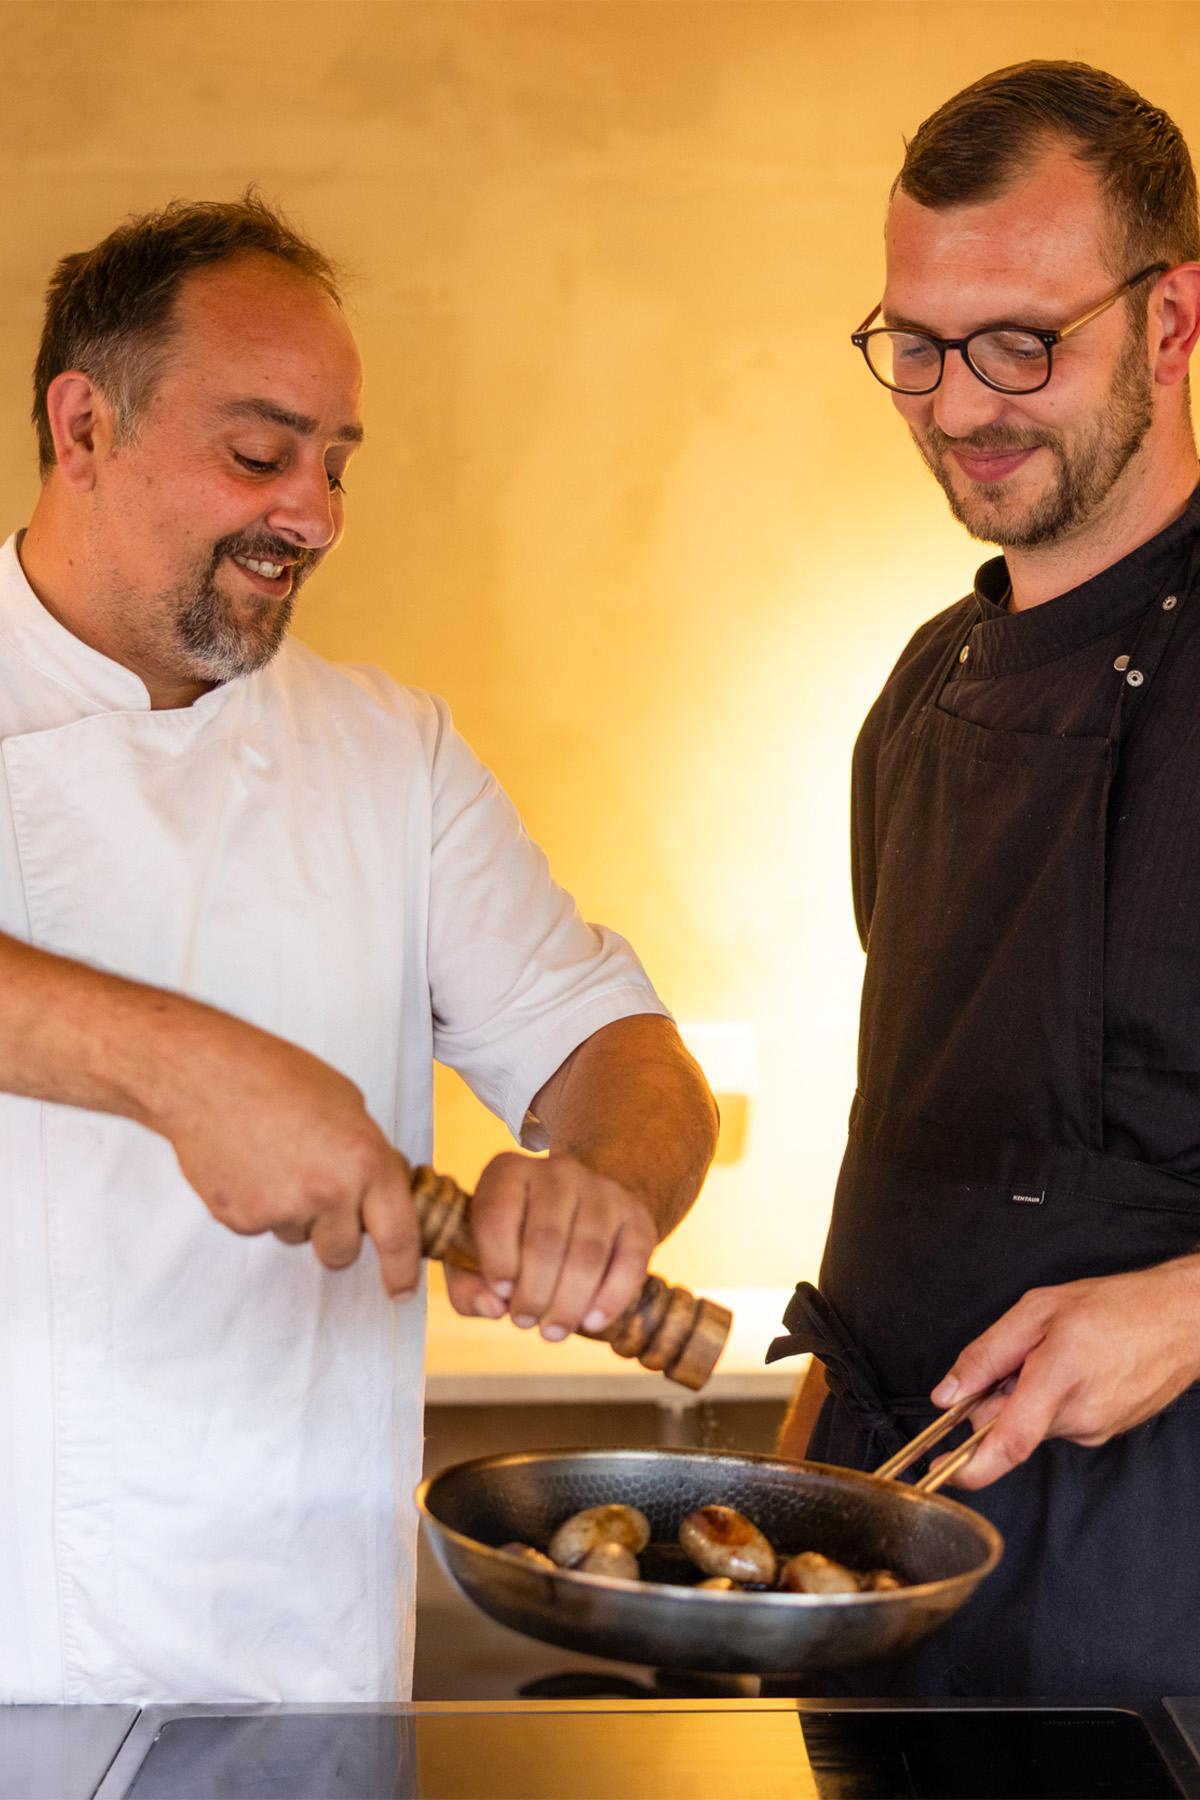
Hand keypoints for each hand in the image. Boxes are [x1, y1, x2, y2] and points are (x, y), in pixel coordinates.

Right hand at [148, 1010, 422, 1300]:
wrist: (206, 1076)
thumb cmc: (277, 1078)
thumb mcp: (348, 1106)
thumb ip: (368, 1157)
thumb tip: (379, 1196)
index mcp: (366, 1159)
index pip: (398, 1234)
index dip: (403, 1270)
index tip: (403, 1290)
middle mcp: (330, 1191)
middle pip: (342, 1253)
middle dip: (335, 1237)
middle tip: (319, 1195)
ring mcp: (283, 1209)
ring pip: (299, 1237)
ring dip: (294, 1213)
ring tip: (275, 1159)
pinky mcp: (241, 1219)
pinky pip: (261, 1226)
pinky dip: (257, 1204)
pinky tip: (248, 1164)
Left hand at [443, 1150, 657, 1339]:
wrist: (575, 1214)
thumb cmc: (514, 1244)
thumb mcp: (475, 1257)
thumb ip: (466, 1287)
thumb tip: (491, 1306)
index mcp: (507, 1173)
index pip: (498, 1213)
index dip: (497, 1261)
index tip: (501, 1294)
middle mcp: (556, 1171)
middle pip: (546, 1238)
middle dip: (534, 1293)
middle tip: (526, 1322)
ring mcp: (601, 1189)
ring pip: (588, 1252)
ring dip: (569, 1303)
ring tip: (554, 1331)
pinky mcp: (635, 1214)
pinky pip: (631, 1260)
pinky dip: (612, 1297)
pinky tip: (592, 1321)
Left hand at [928, 1257, 1199, 1488]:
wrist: (1180, 1320)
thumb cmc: (1116, 1307)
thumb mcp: (1038, 1310)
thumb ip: (987, 1354)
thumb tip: (948, 1395)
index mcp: (1059, 1378)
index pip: (1009, 1442)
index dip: (970, 1466)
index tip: (940, 1470)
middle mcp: (1079, 1415)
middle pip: (1010, 1426)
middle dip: (998, 1399)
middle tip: (1019, 1357)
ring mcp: (1095, 1430)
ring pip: (1032, 1424)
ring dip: (1028, 1396)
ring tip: (1056, 1356)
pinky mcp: (1103, 1433)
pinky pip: (1057, 1423)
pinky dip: (1050, 1401)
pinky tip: (1074, 1370)